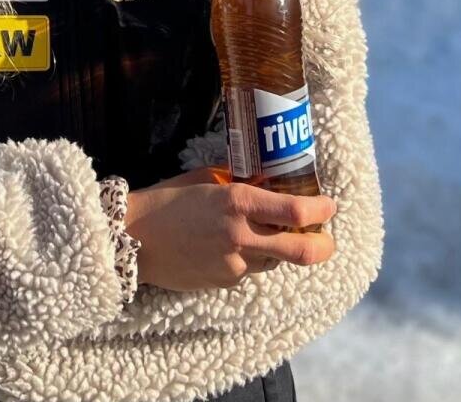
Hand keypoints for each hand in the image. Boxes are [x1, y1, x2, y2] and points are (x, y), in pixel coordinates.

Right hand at [124, 168, 336, 291]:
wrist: (132, 239)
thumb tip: (268, 178)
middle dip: (324, 246)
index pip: (297, 212)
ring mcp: (234, 264)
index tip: (328, 204)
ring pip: (277, 261)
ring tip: (266, 233)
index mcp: (238, 203)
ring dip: (281, 249)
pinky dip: (250, 258)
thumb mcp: (207, 179)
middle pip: (302, 251)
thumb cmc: (167, 200)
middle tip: (327, 238)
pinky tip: (228, 245)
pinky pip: (250, 270)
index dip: (321, 209)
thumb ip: (240, 181)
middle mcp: (241, 236)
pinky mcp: (224, 282)